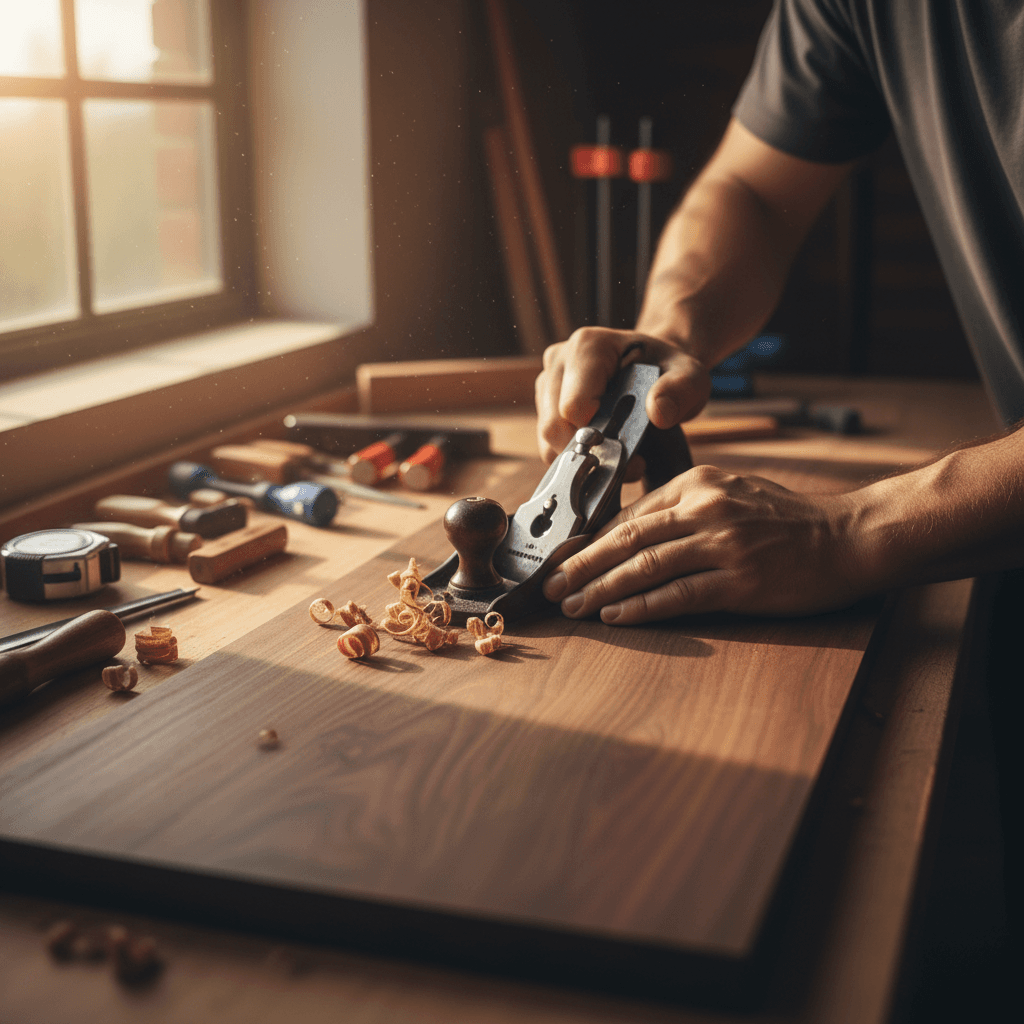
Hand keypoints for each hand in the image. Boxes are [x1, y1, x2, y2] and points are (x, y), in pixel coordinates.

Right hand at [535, 328, 710, 463]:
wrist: (654, 369)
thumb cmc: (669, 371)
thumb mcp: (690, 377)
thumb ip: (680, 390)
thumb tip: (657, 413)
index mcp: (588, 346)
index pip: (573, 406)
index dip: (597, 436)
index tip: (628, 449)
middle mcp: (559, 360)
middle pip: (553, 426)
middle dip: (587, 452)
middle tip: (625, 461)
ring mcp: (547, 383)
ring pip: (547, 439)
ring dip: (580, 457)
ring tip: (615, 455)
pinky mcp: (544, 405)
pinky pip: (547, 445)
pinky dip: (573, 458)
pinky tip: (600, 452)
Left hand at [542, 465, 868, 622]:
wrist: (848, 538)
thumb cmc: (786, 520)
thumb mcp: (731, 494)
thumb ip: (683, 508)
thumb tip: (627, 535)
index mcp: (699, 484)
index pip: (631, 517)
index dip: (590, 542)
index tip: (562, 561)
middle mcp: (706, 509)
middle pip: (627, 541)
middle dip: (582, 566)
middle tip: (552, 588)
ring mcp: (724, 544)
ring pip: (645, 568)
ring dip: (602, 591)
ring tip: (574, 607)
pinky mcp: (742, 580)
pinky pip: (679, 596)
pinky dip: (642, 608)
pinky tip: (616, 617)